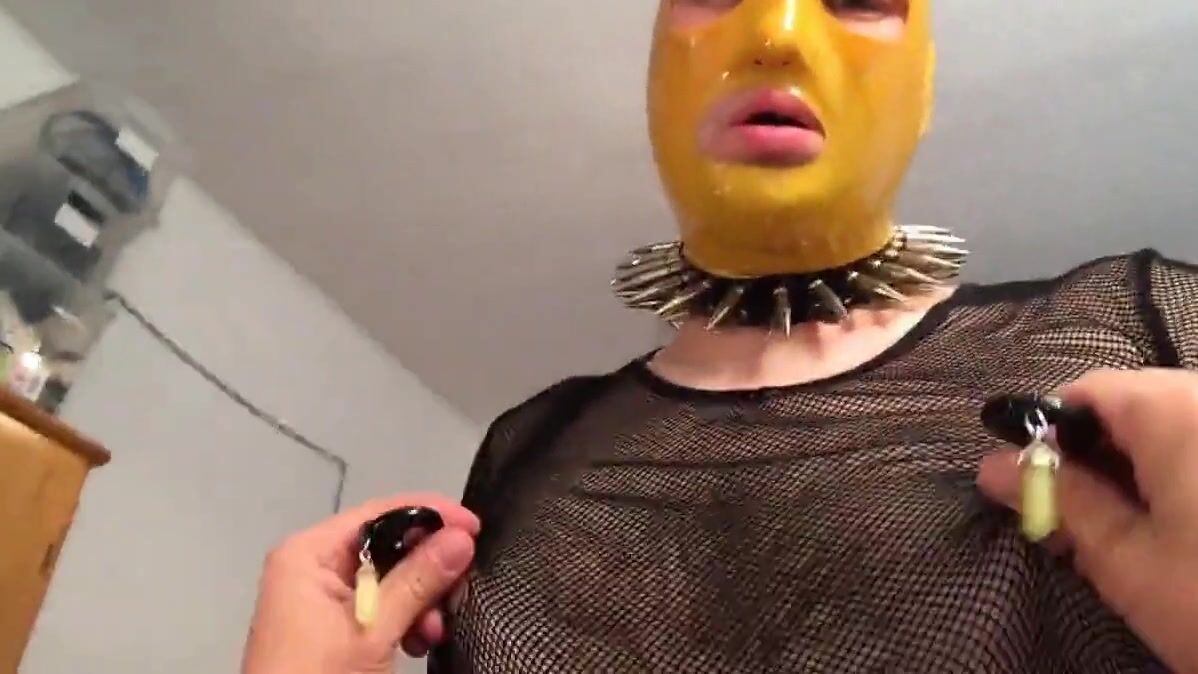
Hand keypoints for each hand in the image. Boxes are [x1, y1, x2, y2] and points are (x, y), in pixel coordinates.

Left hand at [241, 493, 479, 673]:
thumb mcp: (373, 631)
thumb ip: (417, 581)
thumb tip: (462, 537)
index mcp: (309, 553)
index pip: (380, 513)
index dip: (430, 515)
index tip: (476, 529)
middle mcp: (312, 565)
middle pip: (386, 545)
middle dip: (427, 569)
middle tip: (460, 591)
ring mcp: (321, 597)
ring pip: (388, 578)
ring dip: (420, 600)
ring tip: (434, 632)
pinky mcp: (331, 625)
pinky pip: (379, 604)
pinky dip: (404, 619)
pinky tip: (420, 642)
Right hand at [977, 368, 1197, 672]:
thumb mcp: (1127, 562)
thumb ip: (1059, 501)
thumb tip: (993, 467)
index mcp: (1176, 411)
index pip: (1087, 392)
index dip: (1051, 438)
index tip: (1039, 492)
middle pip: (1137, 404)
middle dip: (1102, 457)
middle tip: (1086, 524)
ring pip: (1181, 427)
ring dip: (1148, 470)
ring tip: (1142, 535)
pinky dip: (1190, 477)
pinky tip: (1191, 530)